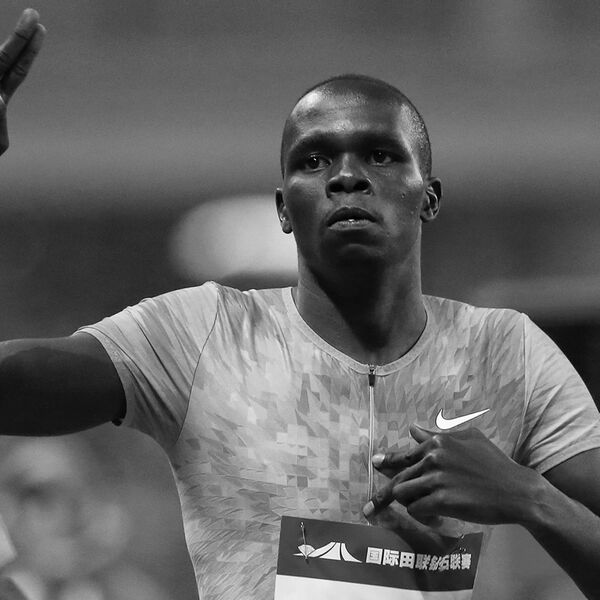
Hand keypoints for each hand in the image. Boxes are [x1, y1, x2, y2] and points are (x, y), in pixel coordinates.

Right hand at [0, 9, 45, 155]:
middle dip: (21, 36)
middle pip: (7, 56)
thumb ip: (0, 124)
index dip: (28, 49)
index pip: (17, 69)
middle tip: (34, 13)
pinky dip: (5, 86)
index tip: (40, 28)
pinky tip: (1, 98)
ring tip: (29, 22)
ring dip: (15, 44)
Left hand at [363, 424, 542, 526]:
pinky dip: (422, 516)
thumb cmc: (495, 464)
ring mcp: (436, 479)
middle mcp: (433, 457)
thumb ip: (438, 435)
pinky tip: (435, 517)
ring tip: (423, 510)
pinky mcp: (442, 500)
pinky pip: (417, 510)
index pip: (404, 455)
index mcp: (437, 441)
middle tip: (370, 507)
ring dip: (409, 505)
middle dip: (384, 494)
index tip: (374, 464)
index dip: (387, 462)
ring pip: (403, 494)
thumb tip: (412, 429)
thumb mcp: (468, 439)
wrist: (517, 491)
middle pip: (399, 477)